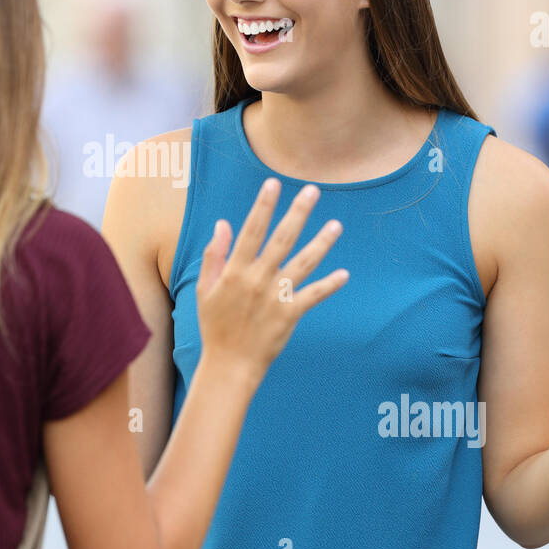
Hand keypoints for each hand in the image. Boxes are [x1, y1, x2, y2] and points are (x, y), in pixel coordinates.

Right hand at [196, 178, 348, 387]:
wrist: (228, 364)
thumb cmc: (214, 325)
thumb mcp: (204, 288)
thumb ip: (214, 255)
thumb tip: (222, 223)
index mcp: (234, 271)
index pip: (251, 231)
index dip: (263, 206)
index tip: (274, 184)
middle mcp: (257, 280)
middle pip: (281, 240)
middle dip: (297, 213)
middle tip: (313, 191)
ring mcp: (275, 297)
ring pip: (303, 264)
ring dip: (321, 244)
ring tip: (337, 226)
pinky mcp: (289, 315)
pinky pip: (312, 296)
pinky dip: (329, 285)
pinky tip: (344, 274)